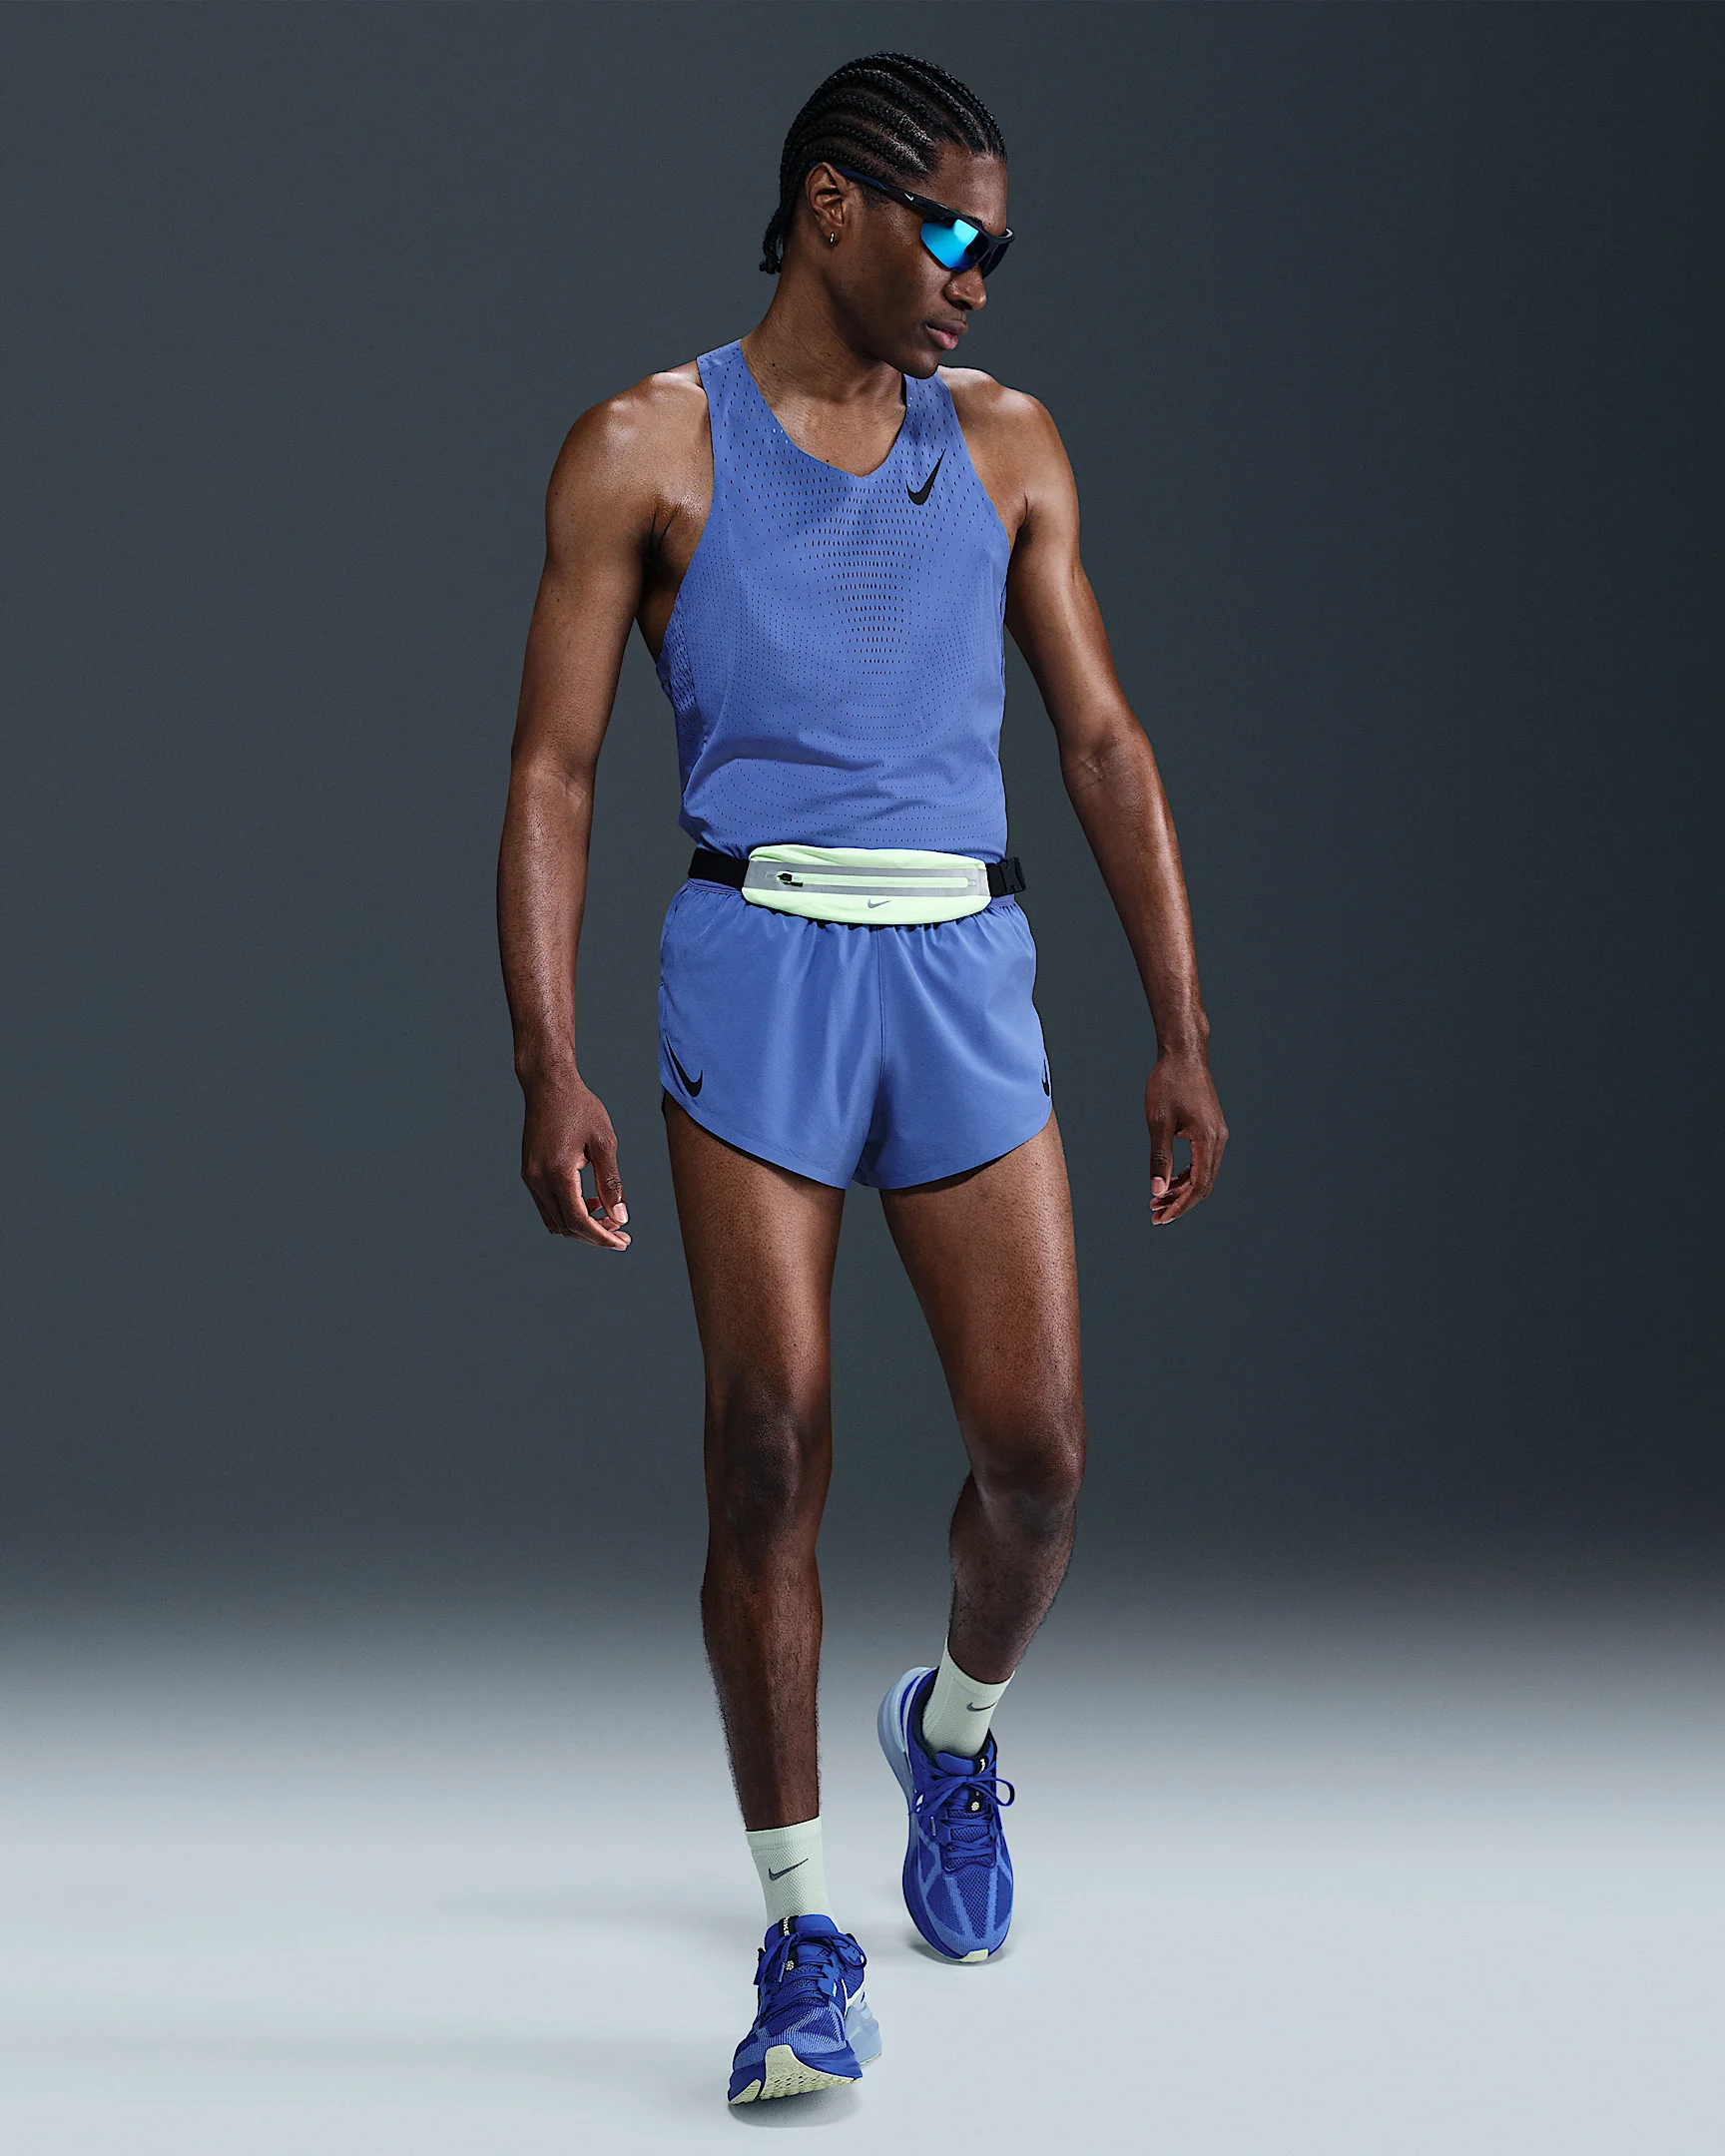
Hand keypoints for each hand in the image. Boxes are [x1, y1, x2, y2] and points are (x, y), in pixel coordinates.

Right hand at [520, 1069, 630, 1248]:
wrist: (548, 1084)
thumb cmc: (580, 1107)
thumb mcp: (605, 1142)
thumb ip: (611, 1183)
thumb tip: (620, 1218)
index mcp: (558, 1172)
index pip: (578, 1220)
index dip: (601, 1237)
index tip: (623, 1242)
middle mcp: (538, 1179)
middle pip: (565, 1226)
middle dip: (594, 1236)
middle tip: (621, 1236)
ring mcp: (530, 1177)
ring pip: (554, 1220)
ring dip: (581, 1226)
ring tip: (608, 1218)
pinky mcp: (529, 1172)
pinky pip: (547, 1206)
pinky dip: (568, 1212)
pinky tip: (589, 1203)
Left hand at [1144, 1052, 1226, 1224]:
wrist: (1183, 1054)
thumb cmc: (1169, 1083)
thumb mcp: (1158, 1123)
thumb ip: (1159, 1159)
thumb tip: (1157, 1191)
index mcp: (1208, 1140)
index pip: (1199, 1186)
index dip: (1180, 1206)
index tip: (1161, 1218)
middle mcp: (1218, 1140)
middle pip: (1203, 1184)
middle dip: (1179, 1202)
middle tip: (1155, 1214)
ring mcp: (1217, 1134)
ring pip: (1203, 1174)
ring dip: (1182, 1189)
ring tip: (1157, 1200)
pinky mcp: (1211, 1129)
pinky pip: (1202, 1161)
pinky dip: (1186, 1174)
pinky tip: (1169, 1180)